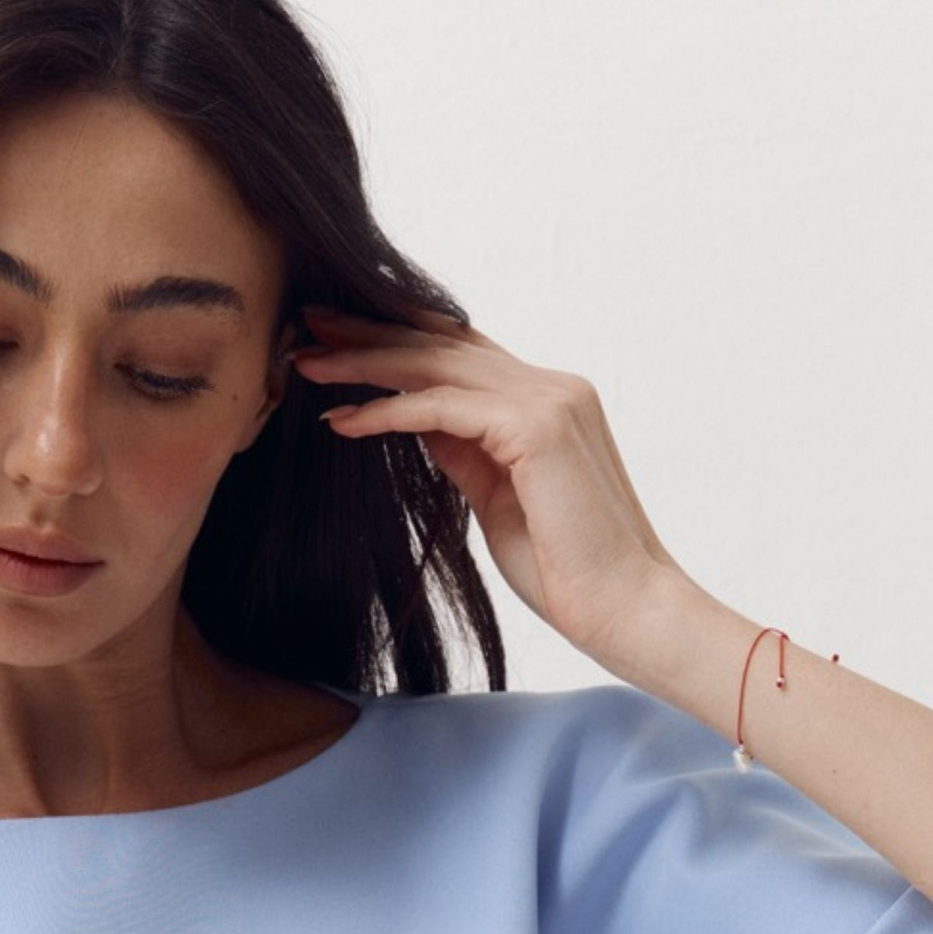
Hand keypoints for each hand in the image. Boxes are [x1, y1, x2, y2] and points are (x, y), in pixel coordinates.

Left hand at [289, 301, 688, 669]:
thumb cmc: (566, 572)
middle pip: (444, 344)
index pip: (463, 353)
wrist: (625, 609)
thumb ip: (465, 451)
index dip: (399, 341)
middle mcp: (552, 387)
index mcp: (549, 401)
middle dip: (370, 331)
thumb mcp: (496, 499)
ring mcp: (549, 402)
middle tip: (308, 324)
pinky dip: (387, 411)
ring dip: (365, 361)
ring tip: (307, 363)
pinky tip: (344, 420)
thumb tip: (420, 422)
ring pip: (437, 365)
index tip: (339, 339)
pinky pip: (441, 409)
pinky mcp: (535, 430)